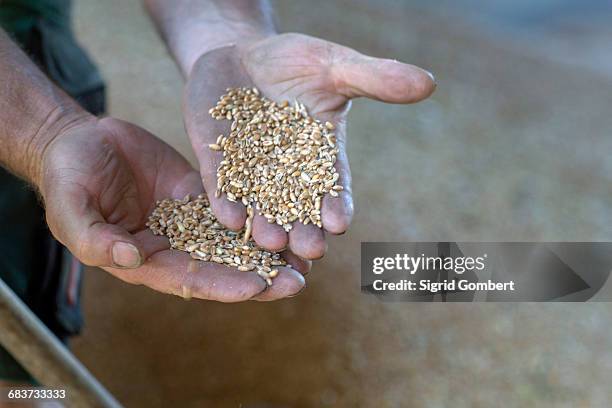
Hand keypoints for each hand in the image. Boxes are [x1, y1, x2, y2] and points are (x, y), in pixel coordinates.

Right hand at [39, 117, 305, 300]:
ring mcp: (190, 221)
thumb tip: (131, 260)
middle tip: (299, 280)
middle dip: (260, 275)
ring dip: (269, 249)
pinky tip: (290, 214)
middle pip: (222, 267)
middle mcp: (173, 246)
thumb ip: (95, 238)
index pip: (189, 279)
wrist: (80, 140)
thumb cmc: (68, 175)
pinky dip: (259, 213)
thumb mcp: (72, 207)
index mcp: (144, 259)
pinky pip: (234, 205)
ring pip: (234, 240)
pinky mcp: (201, 195)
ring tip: (308, 253)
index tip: (259, 286)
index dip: (224, 284)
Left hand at [184, 33, 434, 258]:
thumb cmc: (295, 60)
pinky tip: (228, 216)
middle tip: (310, 250)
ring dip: (264, 223)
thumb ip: (375, 78)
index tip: (340, 222)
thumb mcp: (334, 65)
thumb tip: (428, 83)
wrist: (240, 53)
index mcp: (321, 153)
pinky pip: (221, 183)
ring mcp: (249, 168)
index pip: (333, 183)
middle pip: (298, 206)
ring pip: (259, 203)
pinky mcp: (217, 160)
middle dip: (303, 227)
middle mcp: (286, 171)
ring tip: (269, 240)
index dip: (337, 202)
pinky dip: (226, 199)